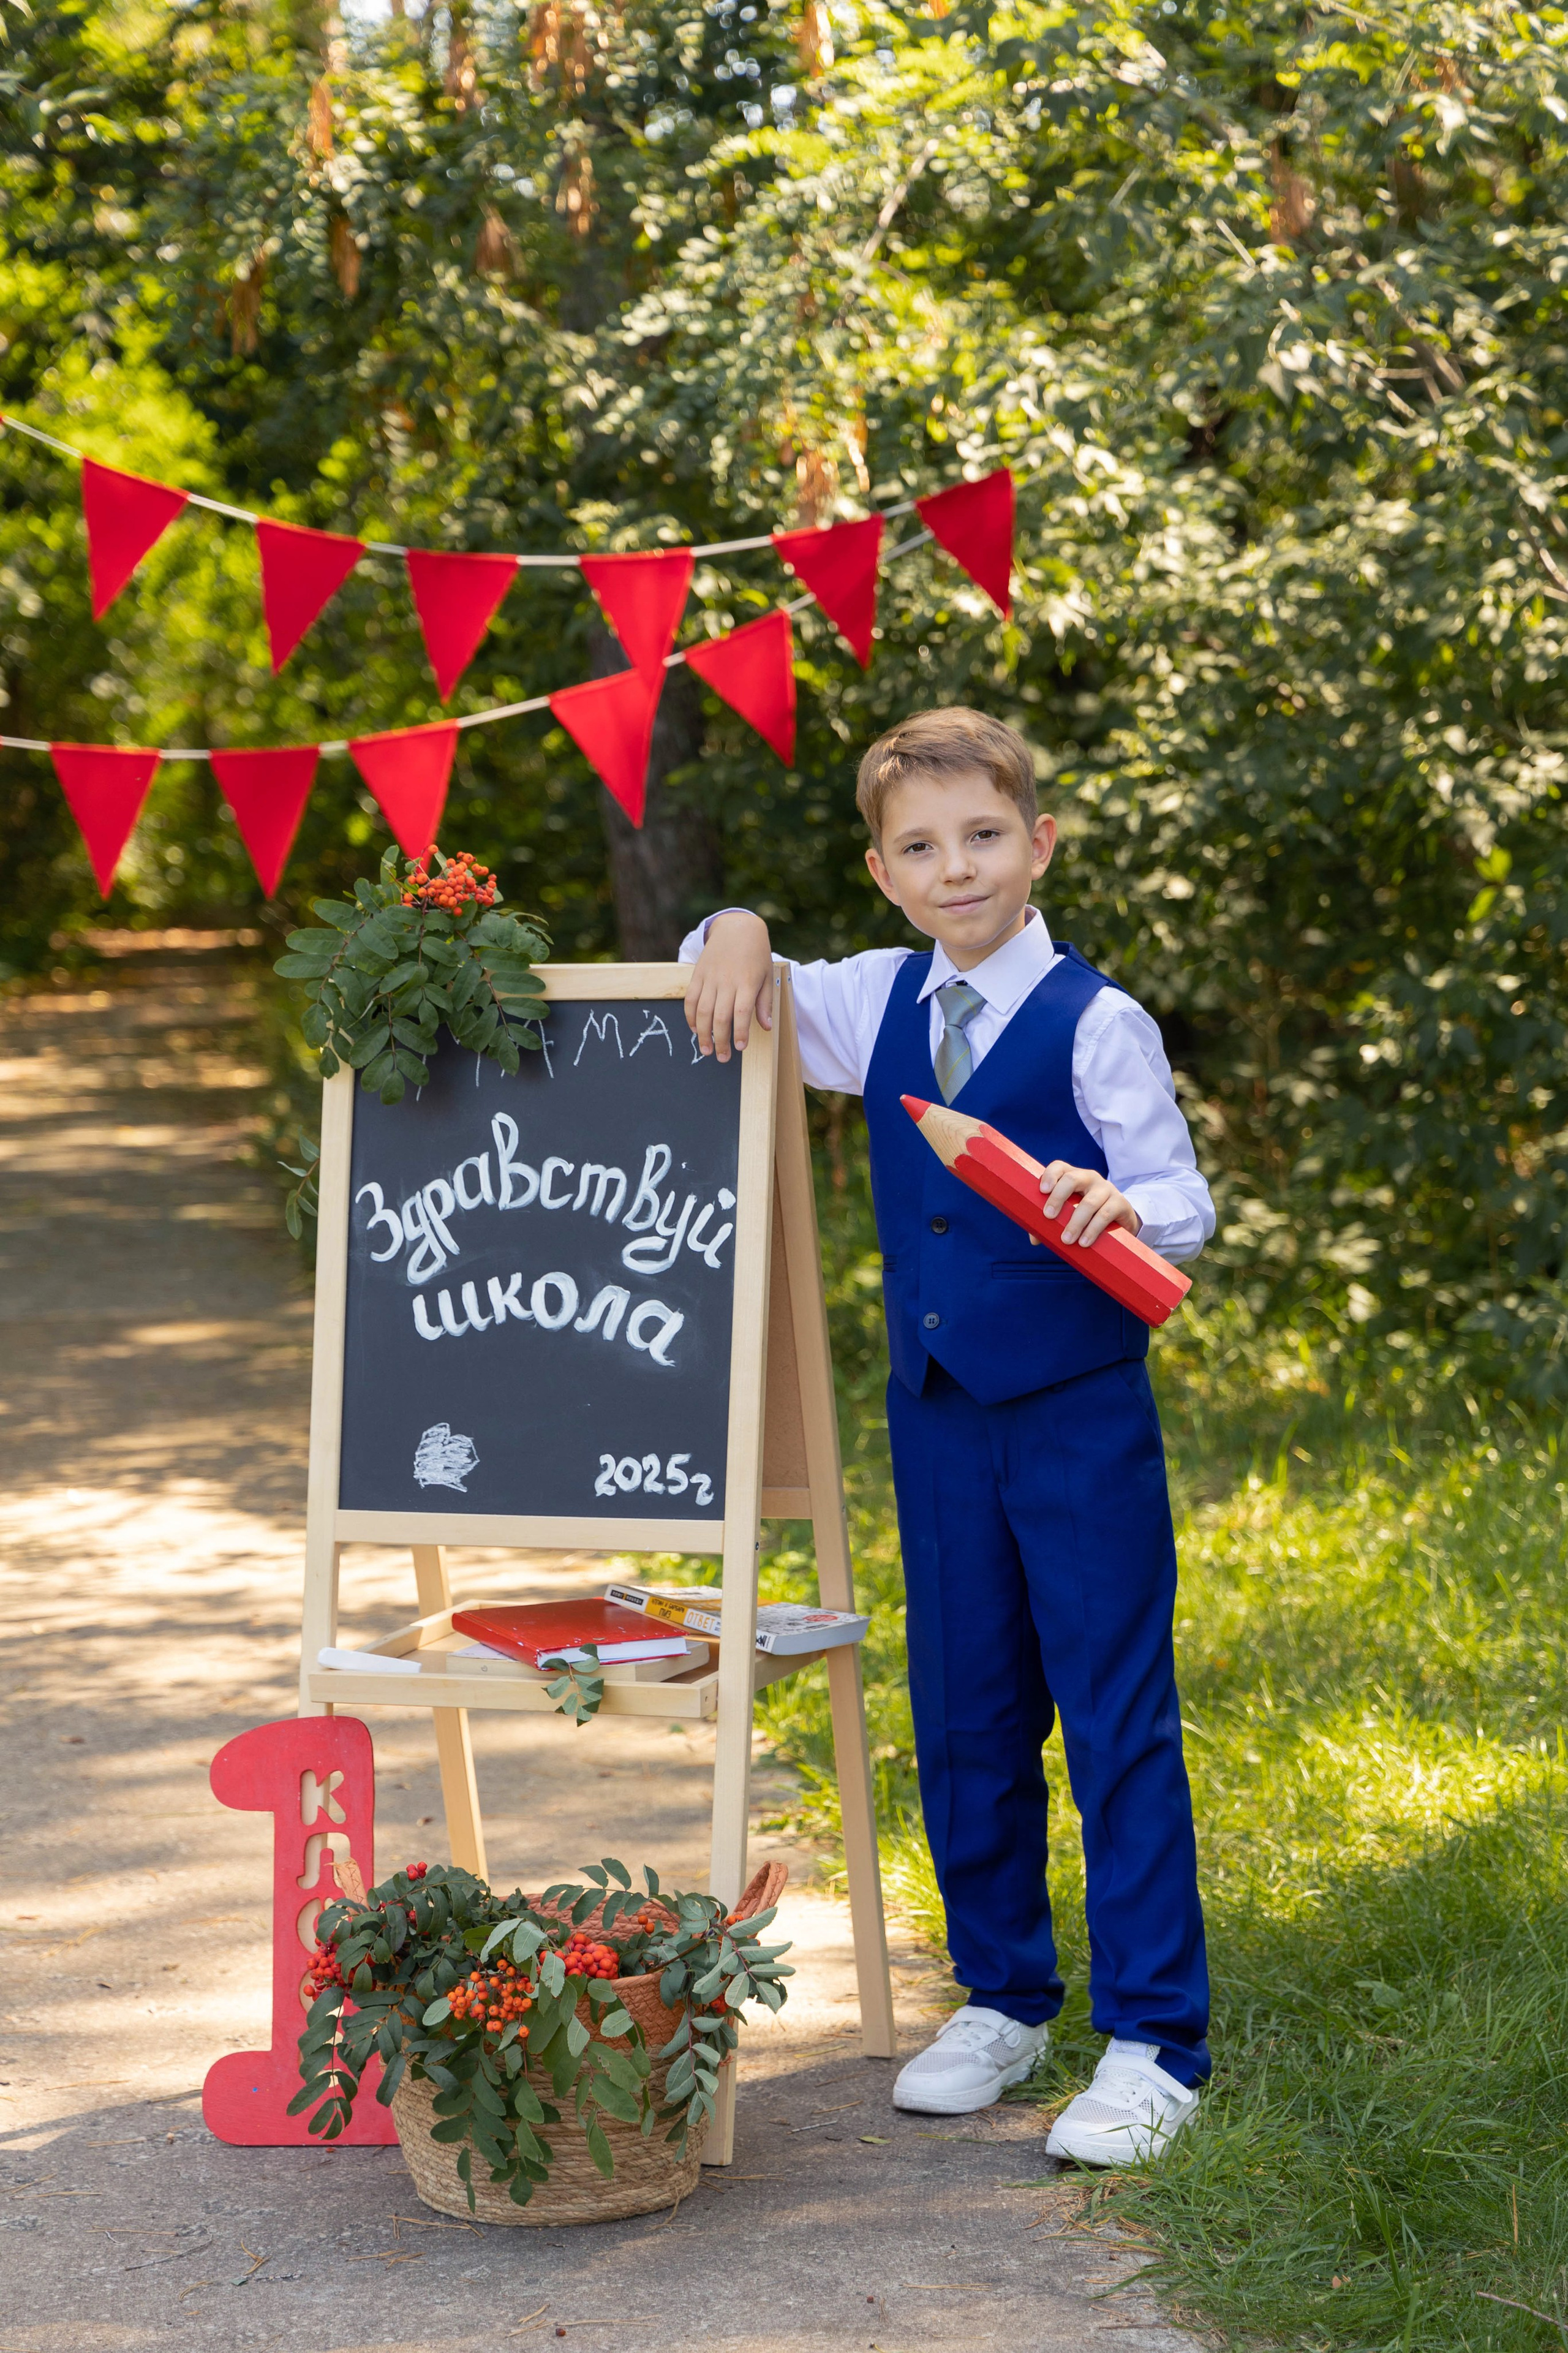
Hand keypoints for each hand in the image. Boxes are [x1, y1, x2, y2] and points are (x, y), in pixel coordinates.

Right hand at [683, 911, 773, 1060]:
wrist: (737, 928)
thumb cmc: (756, 955)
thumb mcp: (767, 976)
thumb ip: (765, 1003)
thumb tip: (766, 1027)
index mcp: (747, 982)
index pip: (742, 1013)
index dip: (740, 1033)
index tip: (740, 1047)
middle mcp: (727, 981)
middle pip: (720, 1017)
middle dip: (720, 1041)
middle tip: (722, 1057)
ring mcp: (710, 978)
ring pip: (702, 1011)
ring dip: (703, 1033)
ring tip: (706, 1049)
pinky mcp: (697, 975)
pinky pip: (690, 999)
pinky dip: (690, 1016)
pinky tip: (694, 1029)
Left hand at [1037, 1161, 1140, 1247]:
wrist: (1120, 1221)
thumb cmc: (1086, 1216)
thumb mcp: (1069, 1215)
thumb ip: (1050, 1224)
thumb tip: (1034, 1239)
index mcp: (1073, 1177)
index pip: (1059, 1167)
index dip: (1050, 1175)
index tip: (1042, 1190)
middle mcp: (1089, 1178)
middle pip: (1072, 1179)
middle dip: (1058, 1197)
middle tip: (1048, 1216)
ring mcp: (1106, 1189)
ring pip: (1089, 1202)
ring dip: (1076, 1222)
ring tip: (1066, 1240)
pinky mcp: (1120, 1203)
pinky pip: (1105, 1214)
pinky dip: (1093, 1229)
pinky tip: (1084, 1242)